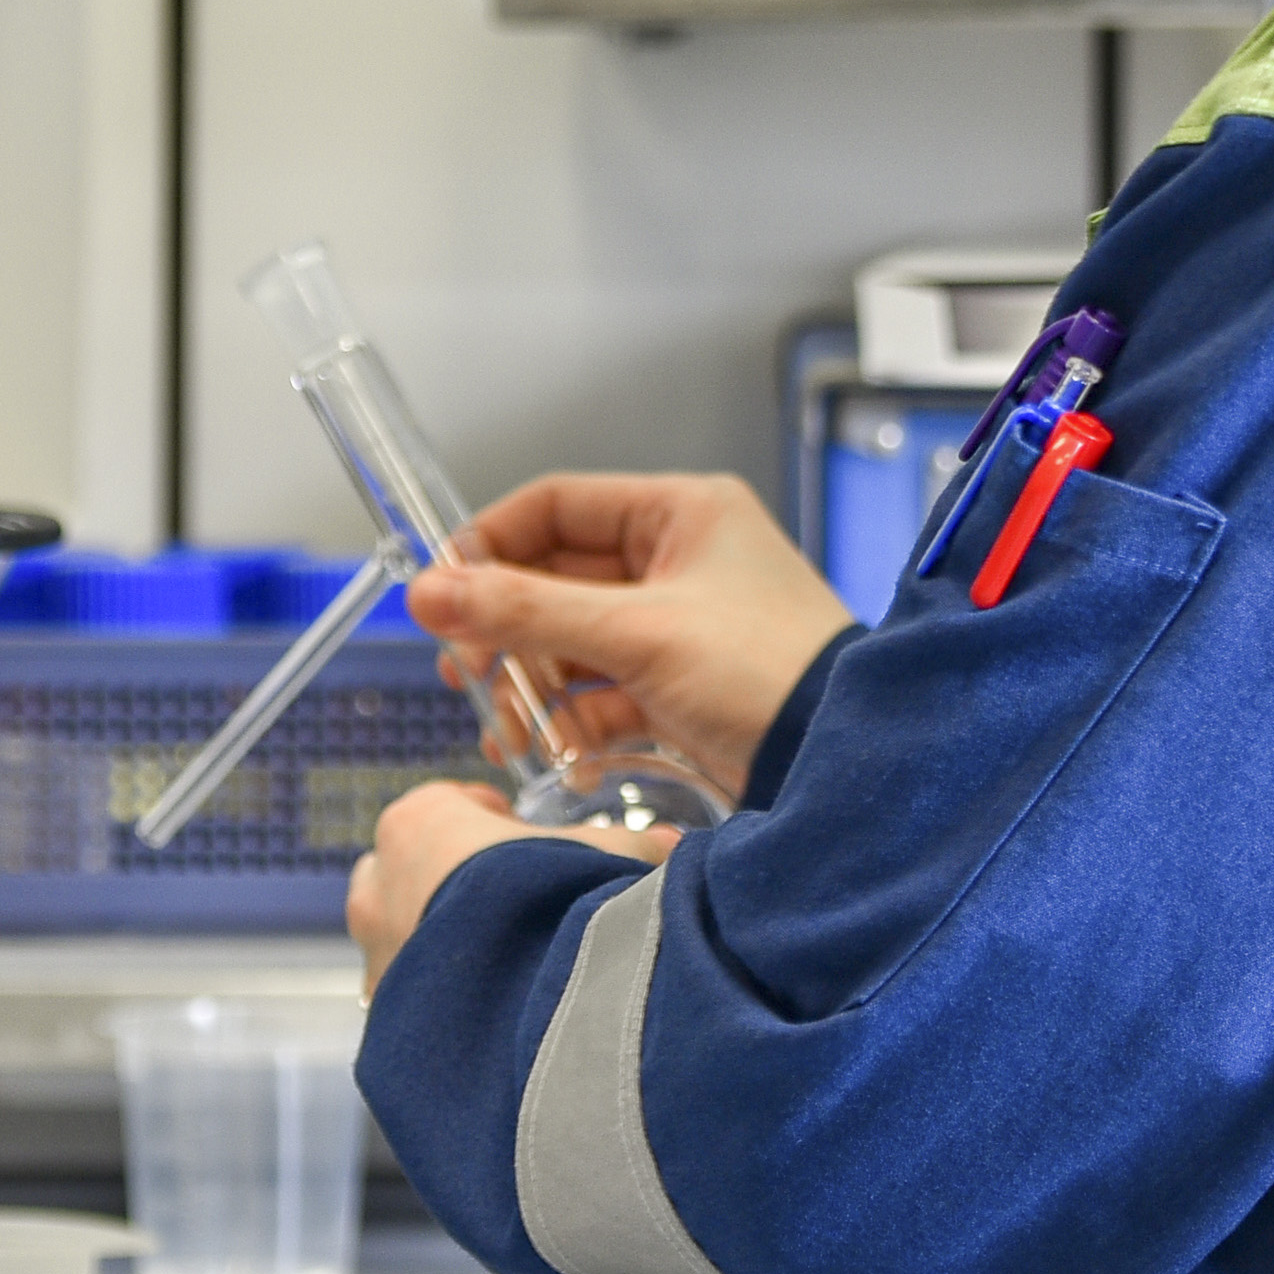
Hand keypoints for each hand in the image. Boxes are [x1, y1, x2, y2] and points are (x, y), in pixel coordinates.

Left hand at [346, 778, 676, 995]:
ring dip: (440, 944)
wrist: (521, 991)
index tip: (521, 839)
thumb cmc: (553, 900)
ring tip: (503, 965)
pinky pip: (408, 998)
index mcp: (417, 822)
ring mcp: (376, 952)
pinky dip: (441, 1002)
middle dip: (448, 881)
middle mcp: (380, 884)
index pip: (444, 805)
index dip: (487, 821)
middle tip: (509, 904)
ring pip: (400, 935)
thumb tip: (676, 849)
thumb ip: (636, 846)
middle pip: (407, 868)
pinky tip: (489, 1012)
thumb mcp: (607, 856)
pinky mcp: (384, 1014)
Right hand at [414, 472, 853, 798]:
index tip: (443, 590)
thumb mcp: (637, 634)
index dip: (492, 544)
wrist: (845, 768)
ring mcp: (681, 628)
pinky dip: (573, 724)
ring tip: (505, 726)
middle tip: (462, 669)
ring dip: (533, 685)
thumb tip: (427, 593)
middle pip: (558, 580)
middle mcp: (681, 562)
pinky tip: (554, 755)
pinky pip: (604, 695)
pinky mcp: (682, 689)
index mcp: (683, 515)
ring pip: (575, 643)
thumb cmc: (770, 675)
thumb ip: (525, 611)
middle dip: (507, 631)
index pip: (558, 505)